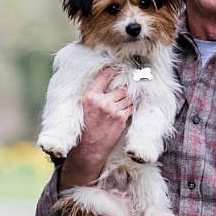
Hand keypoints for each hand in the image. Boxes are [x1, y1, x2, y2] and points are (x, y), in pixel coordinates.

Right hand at [59, 67, 132, 188]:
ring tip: (119, 109)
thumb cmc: (86, 127)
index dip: (111, 71)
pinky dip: (129, 110)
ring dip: (126, 102)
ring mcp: (112, 109)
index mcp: (90, 96)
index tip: (115, 67)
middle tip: (119, 98)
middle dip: (122, 93)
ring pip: (127, 98)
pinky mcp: (121, 118)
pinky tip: (123, 114)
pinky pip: (130, 108)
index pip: (103, 77)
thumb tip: (107, 83)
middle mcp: (101, 101)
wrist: (89, 147)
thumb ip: (94, 95)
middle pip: (121, 89)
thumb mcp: (84, 107)